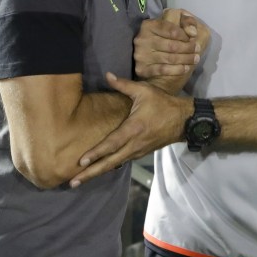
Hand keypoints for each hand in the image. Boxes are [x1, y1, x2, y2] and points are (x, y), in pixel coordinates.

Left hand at [69, 72, 189, 187]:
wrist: (184, 120)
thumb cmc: (163, 104)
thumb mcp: (144, 91)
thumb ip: (123, 85)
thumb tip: (107, 74)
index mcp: (133, 129)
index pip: (112, 144)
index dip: (96, 153)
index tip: (81, 161)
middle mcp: (134, 144)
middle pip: (110, 162)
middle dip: (91, 173)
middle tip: (73, 182)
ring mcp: (138, 151)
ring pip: (115, 164)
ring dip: (98, 172)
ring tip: (80, 180)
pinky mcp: (141, 153)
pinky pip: (122, 162)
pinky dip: (109, 167)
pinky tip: (98, 170)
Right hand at [134, 8, 206, 85]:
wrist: (147, 54)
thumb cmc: (164, 35)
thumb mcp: (175, 21)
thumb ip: (187, 21)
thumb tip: (192, 32)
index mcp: (149, 25)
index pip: (172, 30)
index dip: (185, 35)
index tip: (193, 38)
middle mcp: (142, 39)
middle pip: (172, 46)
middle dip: (188, 48)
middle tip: (198, 50)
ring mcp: (140, 55)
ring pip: (169, 58)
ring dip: (186, 59)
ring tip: (195, 59)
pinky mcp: (142, 69)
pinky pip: (163, 70)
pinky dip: (177, 69)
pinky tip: (186, 68)